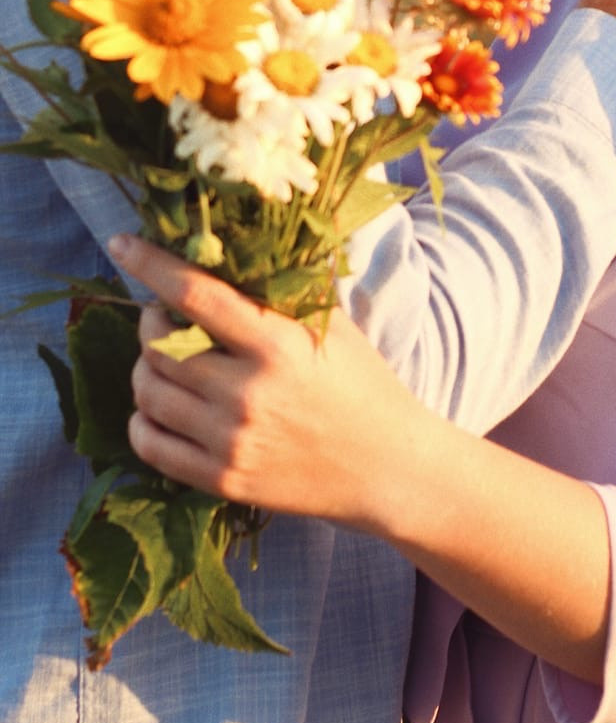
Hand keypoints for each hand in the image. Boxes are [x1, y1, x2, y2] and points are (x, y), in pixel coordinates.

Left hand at [112, 234, 415, 530]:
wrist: (387, 466)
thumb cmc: (362, 384)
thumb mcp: (332, 326)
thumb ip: (282, 293)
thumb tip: (229, 254)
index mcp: (278, 344)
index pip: (196, 295)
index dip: (151, 264)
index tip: (121, 243)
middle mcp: (248, 393)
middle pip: (159, 346)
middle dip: (149, 321)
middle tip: (162, 315)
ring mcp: (232, 441)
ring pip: (149, 393)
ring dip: (145, 368)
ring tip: (164, 359)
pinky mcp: (223, 480)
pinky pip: (151, 445)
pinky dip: (142, 420)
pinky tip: (159, 406)